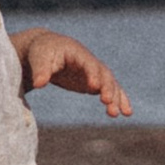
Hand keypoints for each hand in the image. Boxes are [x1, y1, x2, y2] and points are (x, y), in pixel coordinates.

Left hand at [14, 30, 131, 117]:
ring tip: (119, 114)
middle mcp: (91, 62)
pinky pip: (110, 91)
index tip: (94, 86)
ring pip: (110, 84)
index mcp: (78, 53)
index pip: (89, 64)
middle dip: (107, 87)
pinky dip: (119, 100)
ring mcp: (94, 72)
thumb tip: (38, 84)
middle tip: (107, 101)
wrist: (48, 50)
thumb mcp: (39, 58)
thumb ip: (41, 70)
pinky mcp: (94, 83)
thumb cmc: (42, 53)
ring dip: (117, 97)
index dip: (93, 74)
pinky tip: (125, 113)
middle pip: (104, 74)